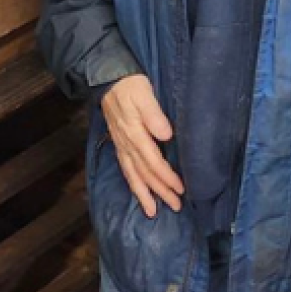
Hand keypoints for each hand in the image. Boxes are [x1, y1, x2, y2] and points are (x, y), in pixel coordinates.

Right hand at [102, 73, 184, 218]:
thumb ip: (154, 116)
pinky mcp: (119, 144)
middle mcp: (127, 145)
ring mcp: (121, 146)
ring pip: (133, 176)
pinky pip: (126, 170)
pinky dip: (133, 184)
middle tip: (175, 206)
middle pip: (145, 174)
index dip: (167, 178)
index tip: (180, 189)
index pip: (153, 163)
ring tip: (152, 211)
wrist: (109, 80)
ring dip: (144, 194)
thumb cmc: (131, 86)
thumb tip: (166, 135)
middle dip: (160, 192)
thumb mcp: (145, 95)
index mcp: (135, 135)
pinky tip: (139, 191)